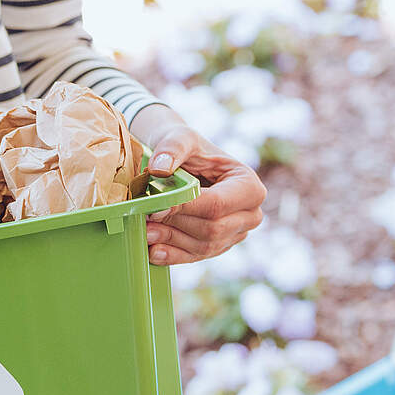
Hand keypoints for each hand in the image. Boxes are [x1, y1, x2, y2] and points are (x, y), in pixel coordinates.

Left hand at [131, 106, 265, 264]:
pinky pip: (196, 256)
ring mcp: (236, 234)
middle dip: (176, 226)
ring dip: (171, 241)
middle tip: (145, 219)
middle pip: (212, 229)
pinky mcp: (218, 246)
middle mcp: (250, 214)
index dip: (186, 208)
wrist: (185, 163)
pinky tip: (153, 252)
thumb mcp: (181, 138)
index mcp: (249, 186)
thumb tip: (159, 168)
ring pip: (203, 246)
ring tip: (144, 233)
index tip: (156, 207)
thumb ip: (172, 148)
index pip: (217, 205)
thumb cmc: (188, 148)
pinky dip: (173, 255)